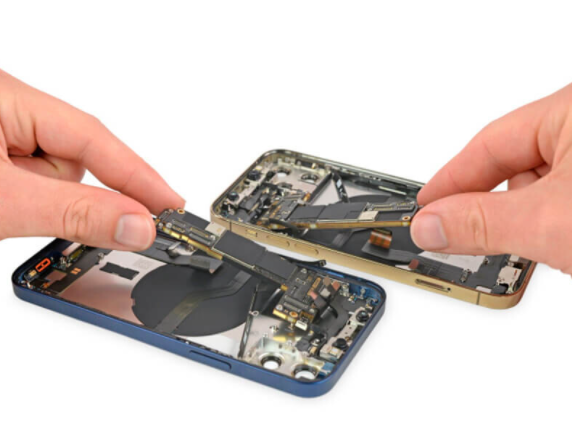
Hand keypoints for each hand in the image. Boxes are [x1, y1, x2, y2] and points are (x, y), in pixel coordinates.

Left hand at [0, 70, 183, 249]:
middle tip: (110, 232)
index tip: (171, 207)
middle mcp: (7, 109)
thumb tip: (137, 225)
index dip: (138, 176)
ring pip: (54, 176)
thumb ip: (74, 212)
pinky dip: (33, 204)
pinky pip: (35, 183)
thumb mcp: (5, 202)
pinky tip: (10, 213)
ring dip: (43, 204)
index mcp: (8, 98)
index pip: (94, 137)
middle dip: (73, 197)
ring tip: (11, 216)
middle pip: (75, 158)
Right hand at [411, 83, 571, 274]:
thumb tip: (431, 224)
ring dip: (529, 219)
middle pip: (514, 165)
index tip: (424, 206)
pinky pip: (565, 198)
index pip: (490, 143)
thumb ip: (483, 222)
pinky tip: (560, 245)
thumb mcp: (553, 221)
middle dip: (493, 206)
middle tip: (462, 236)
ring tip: (537, 247)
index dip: (450, 179)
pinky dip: (553, 223)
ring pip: (542, 186)